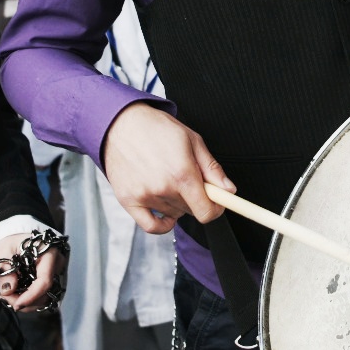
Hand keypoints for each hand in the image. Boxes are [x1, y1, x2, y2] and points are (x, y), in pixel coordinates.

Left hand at [0, 230, 67, 311]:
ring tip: (7, 295)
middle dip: (25, 301)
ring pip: (45, 298)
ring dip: (26, 303)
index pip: (45, 281)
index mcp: (49, 254)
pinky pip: (43, 296)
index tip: (16, 304)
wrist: (21, 237)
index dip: (31, 296)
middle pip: (45, 294)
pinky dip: (29, 300)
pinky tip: (16, 295)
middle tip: (4, 296)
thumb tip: (8, 289)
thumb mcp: (5, 249)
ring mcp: (55, 275)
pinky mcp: (50, 281)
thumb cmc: (14, 240)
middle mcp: (56, 266)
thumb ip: (6, 268)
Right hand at [101, 102, 234, 234]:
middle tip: (190, 180)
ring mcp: (144, 196)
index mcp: (183, 173)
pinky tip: (166, 213)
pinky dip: (162, 224)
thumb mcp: (192, 140)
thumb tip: (228, 190)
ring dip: (178, 204)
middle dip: (197, 199)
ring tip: (170, 180)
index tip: (217, 202)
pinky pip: (150, 226)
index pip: (207, 212)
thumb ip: (212, 168)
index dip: (216, 209)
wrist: (121, 123)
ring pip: (174, 214)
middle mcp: (163, 188)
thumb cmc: (157, 128)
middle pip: (191, 212)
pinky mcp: (128, 200)